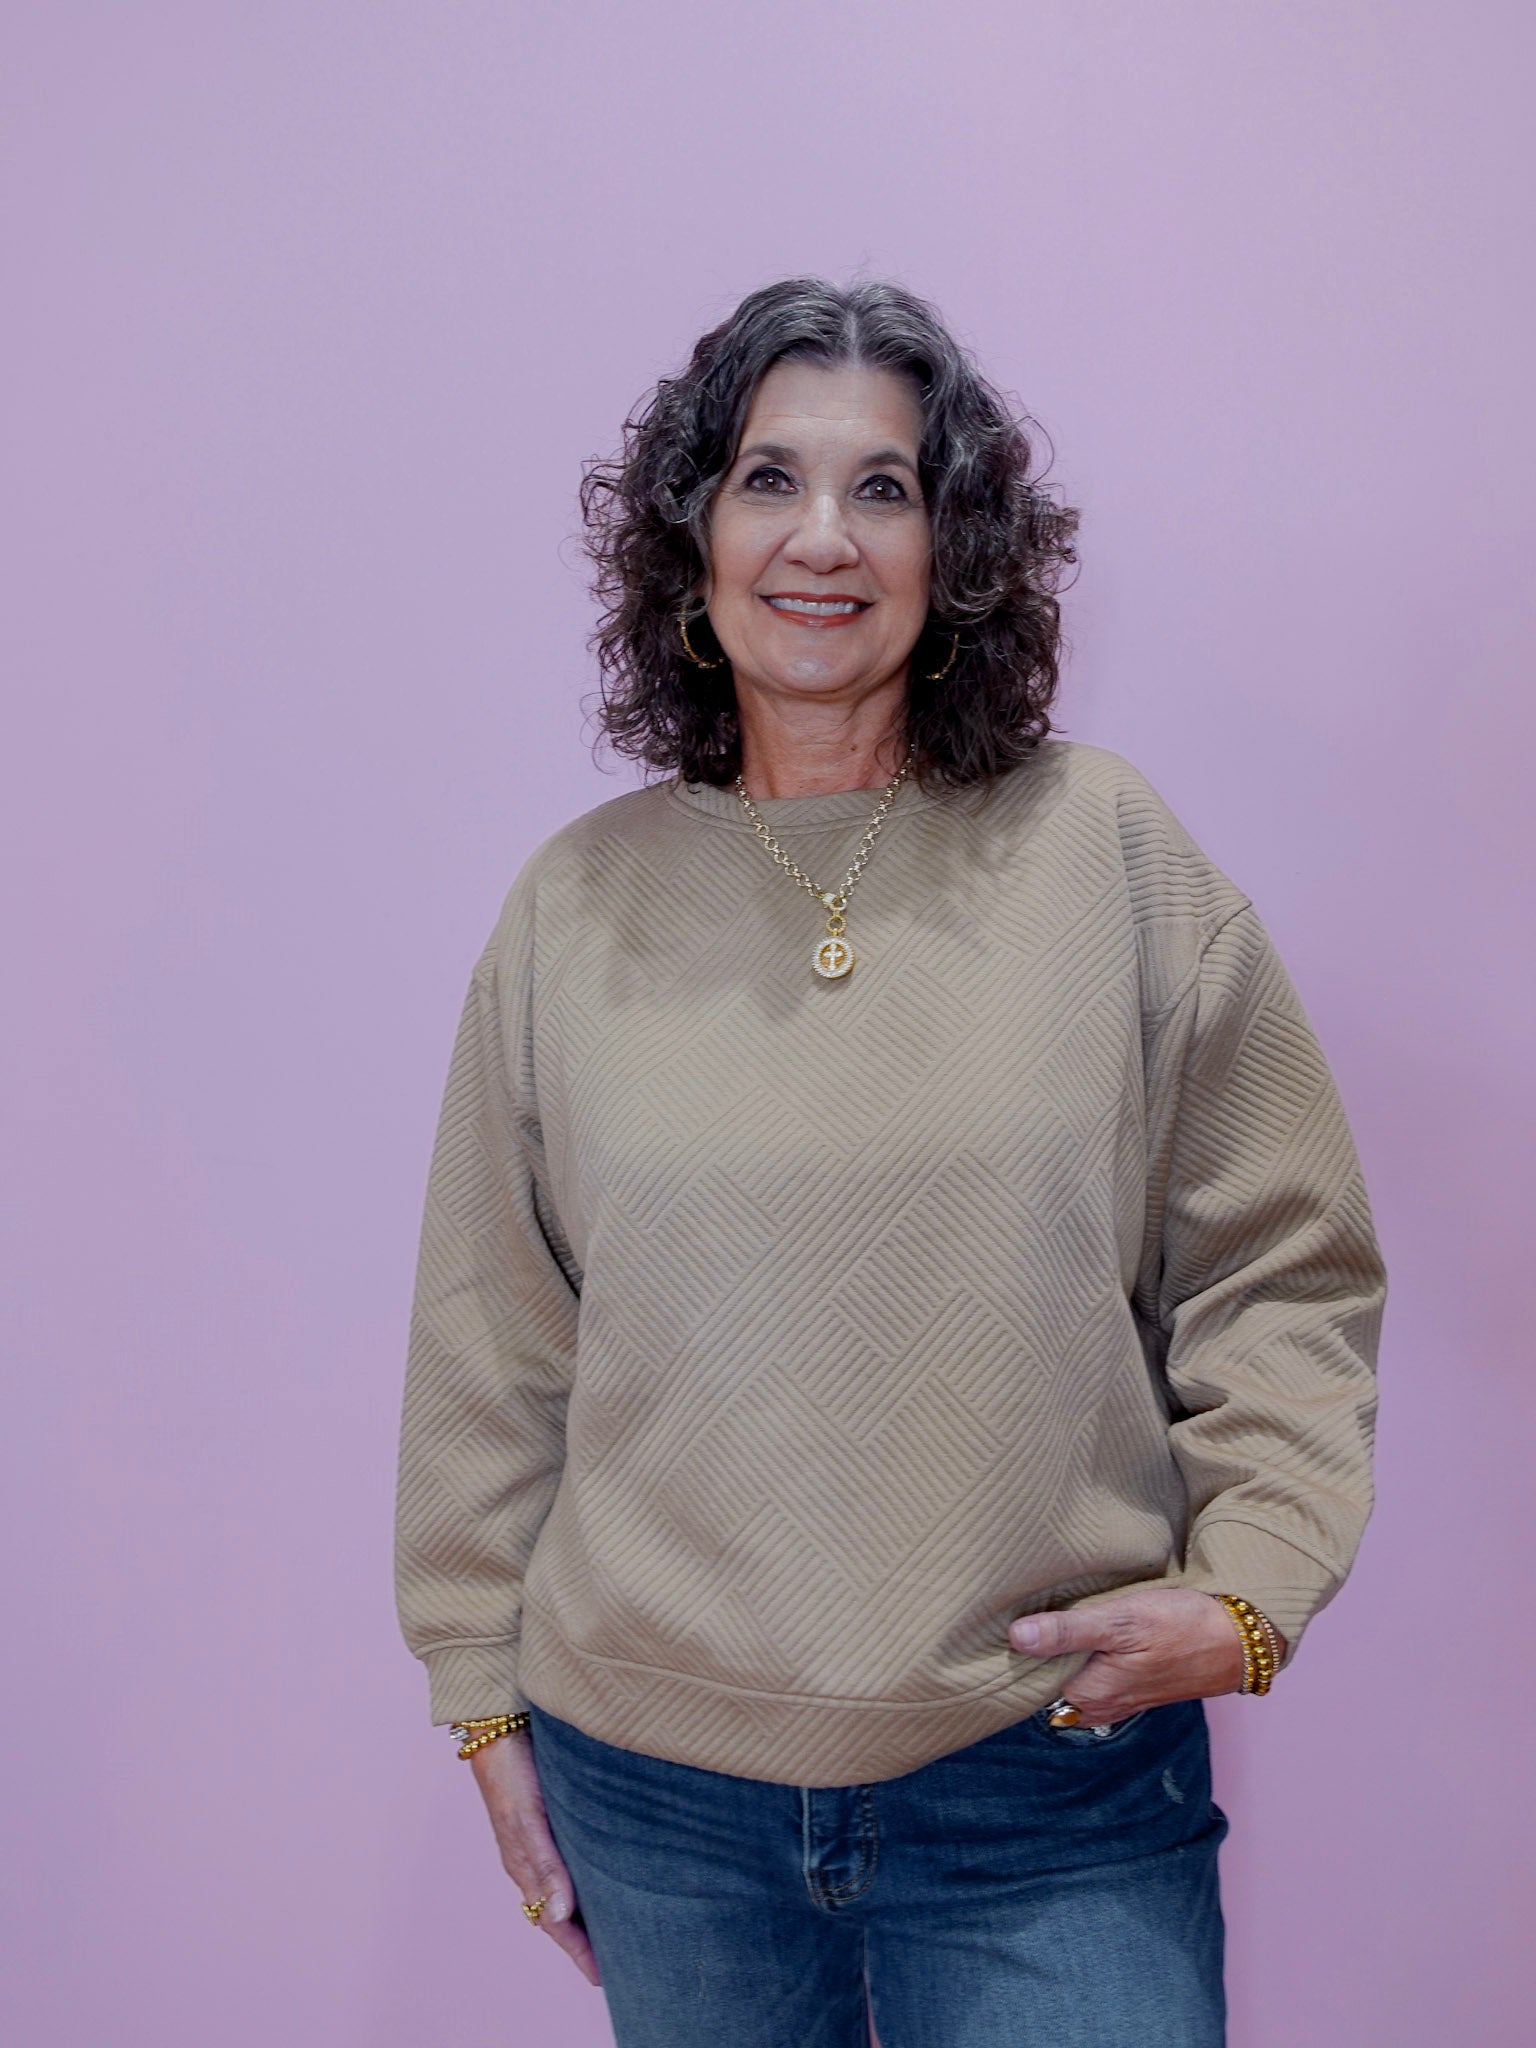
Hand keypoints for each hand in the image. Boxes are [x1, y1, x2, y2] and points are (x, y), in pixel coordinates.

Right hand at [469, 1729, 600, 1986]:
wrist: (499, 1728)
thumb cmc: (512, 1772)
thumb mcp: (528, 1820)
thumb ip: (546, 1865)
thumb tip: (562, 1914)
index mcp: (525, 1866)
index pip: (556, 1923)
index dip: (579, 1950)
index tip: (604, 1976)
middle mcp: (533, 1860)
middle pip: (561, 1913)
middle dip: (586, 1939)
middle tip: (620, 1960)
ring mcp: (539, 1842)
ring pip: (565, 1890)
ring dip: (587, 1912)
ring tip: (617, 1927)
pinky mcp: (548, 1821)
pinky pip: (568, 1863)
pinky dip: (585, 1881)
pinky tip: (604, 1877)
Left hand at [1008, 1588, 1286, 1722]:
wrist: (1237, 1640)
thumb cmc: (1179, 1628)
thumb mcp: (1119, 1621)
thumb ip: (1066, 1632)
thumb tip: (1016, 1638)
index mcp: (1087, 1695)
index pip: (1030, 1679)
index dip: (1016, 1652)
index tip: (1005, 1622)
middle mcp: (1097, 1705)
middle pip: (1048, 1680)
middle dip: (1036, 1652)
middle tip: (1024, 1610)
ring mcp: (1115, 1698)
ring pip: (1071, 1675)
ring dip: (1062, 1650)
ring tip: (1051, 1614)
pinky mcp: (1131, 1684)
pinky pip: (1093, 1672)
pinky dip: (1083, 1652)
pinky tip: (1084, 1627)